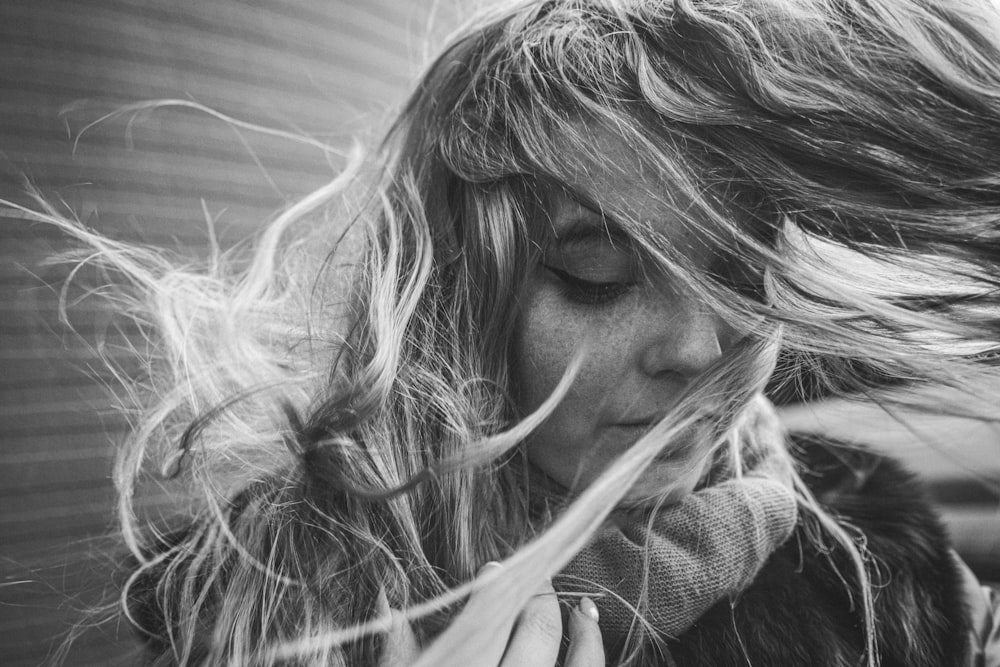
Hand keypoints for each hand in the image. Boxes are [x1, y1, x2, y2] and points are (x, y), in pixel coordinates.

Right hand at [377, 572, 604, 666]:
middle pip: (540, 630)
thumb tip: (386, 598)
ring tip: (579, 607)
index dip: (497, 585)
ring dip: (585, 631)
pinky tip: (588, 636)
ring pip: (583, 664)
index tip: (493, 569)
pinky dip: (594, 655)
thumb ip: (397, 652)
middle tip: (530, 577)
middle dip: (538, 595)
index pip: (492, 616)